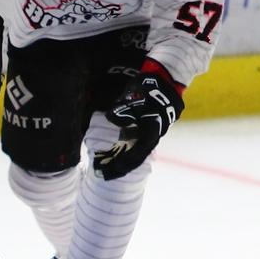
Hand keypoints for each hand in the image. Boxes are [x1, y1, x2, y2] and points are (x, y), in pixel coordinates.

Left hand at [93, 64, 184, 180]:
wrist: (160, 83)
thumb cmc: (149, 89)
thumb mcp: (138, 95)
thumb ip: (124, 108)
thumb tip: (110, 117)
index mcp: (152, 130)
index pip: (140, 151)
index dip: (127, 161)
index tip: (116, 167)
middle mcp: (149, 137)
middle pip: (134, 157)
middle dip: (119, 167)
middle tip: (102, 174)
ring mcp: (142, 136)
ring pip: (129, 154)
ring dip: (115, 162)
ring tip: (99, 170)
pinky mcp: (135, 133)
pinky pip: (125, 147)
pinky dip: (115, 153)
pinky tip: (102, 157)